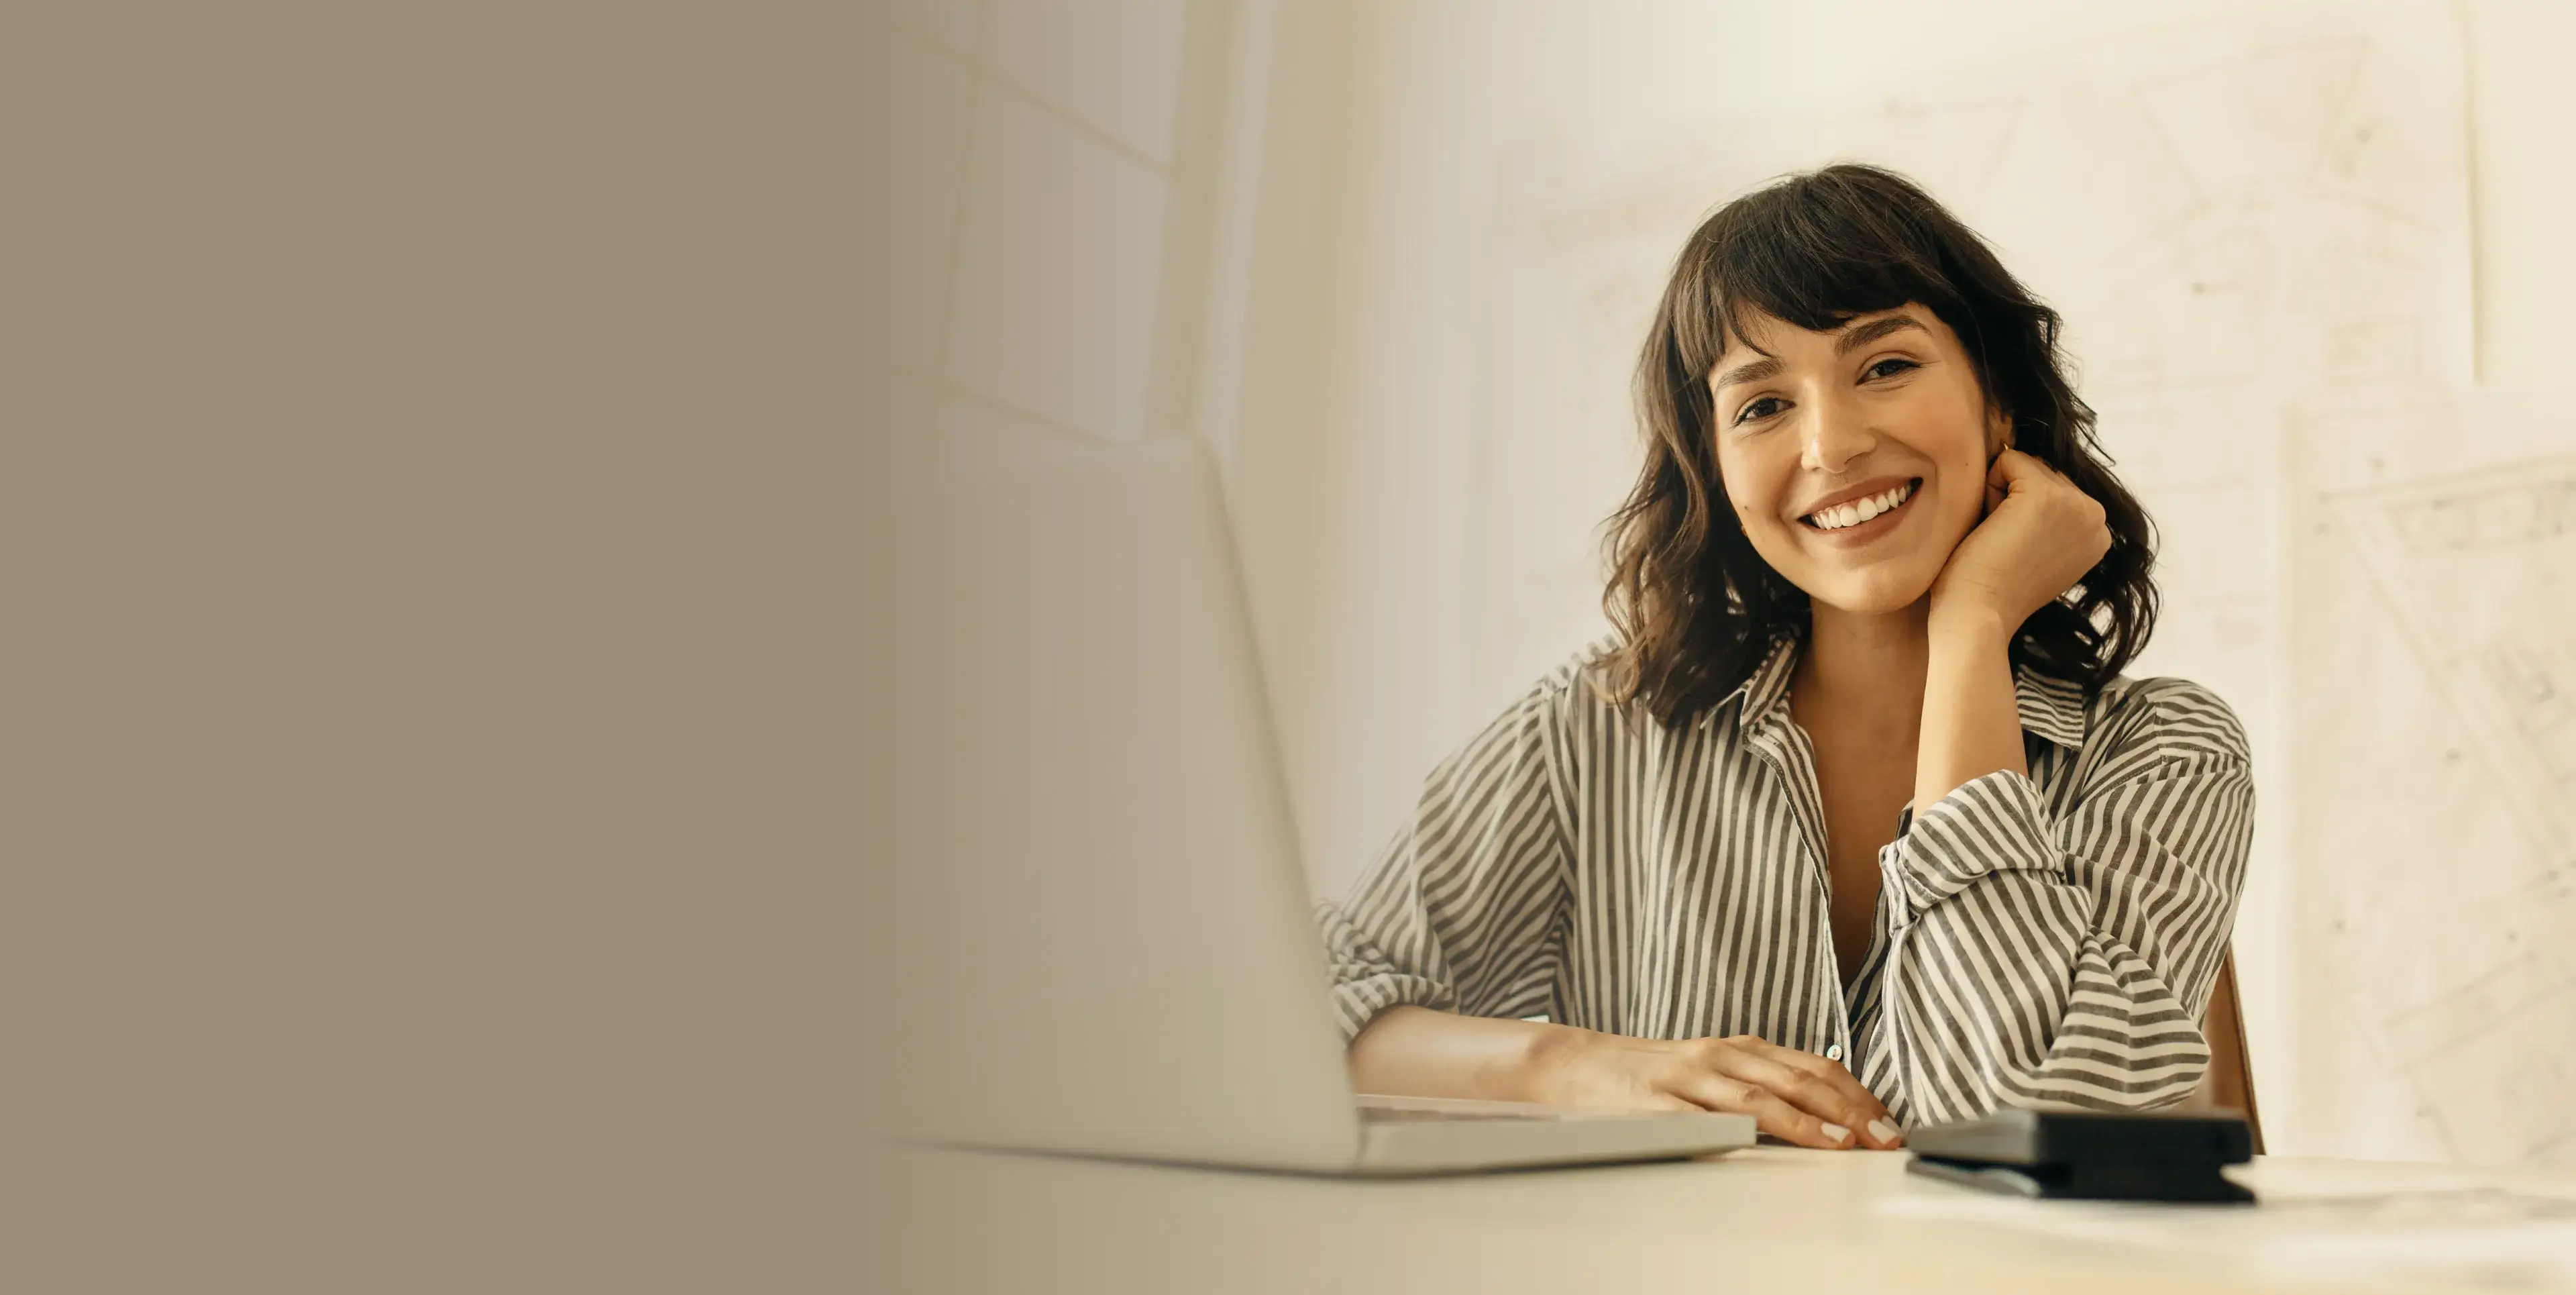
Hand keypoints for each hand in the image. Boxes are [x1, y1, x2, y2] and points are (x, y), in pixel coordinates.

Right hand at [1522, 1028, 1902, 1149]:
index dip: (1856, 1094)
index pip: (1812, 1067)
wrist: (1575, 1065)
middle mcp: (1720, 1057)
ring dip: (1806, 1121)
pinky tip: (1763, 1144)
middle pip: (1796, 1080)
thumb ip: (1762, 1085)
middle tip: (1885, 1137)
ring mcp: (1688, 1079)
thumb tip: (1827, 1110)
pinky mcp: (1657, 1105)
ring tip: (1842, 1143)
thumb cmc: (1651, 1076)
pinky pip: (1702, 1119)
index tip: (1890, 1122)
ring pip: (1757, 1097)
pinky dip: (1736, 1130)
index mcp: (1740, 1049)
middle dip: (1848, 1110)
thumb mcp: (1714, 1071)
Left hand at [1927, 449, 2109, 635]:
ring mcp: (2076, 504)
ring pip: (2023, 464)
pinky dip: (1987, 489)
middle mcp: (2097, 516)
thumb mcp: (2036, 545)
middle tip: (2004, 545)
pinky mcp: (2046, 495)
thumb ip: (2047, 514)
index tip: (2018, 551)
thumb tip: (2023, 458)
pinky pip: (2006, 460)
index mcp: (2098, 532)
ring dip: (1998, 495)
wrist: (1977, 615)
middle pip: (2040, 470)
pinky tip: (1992, 528)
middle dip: (2011, 499)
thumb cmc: (1990, 586)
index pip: (2054, 485)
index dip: (2022, 512)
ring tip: (1999, 538)